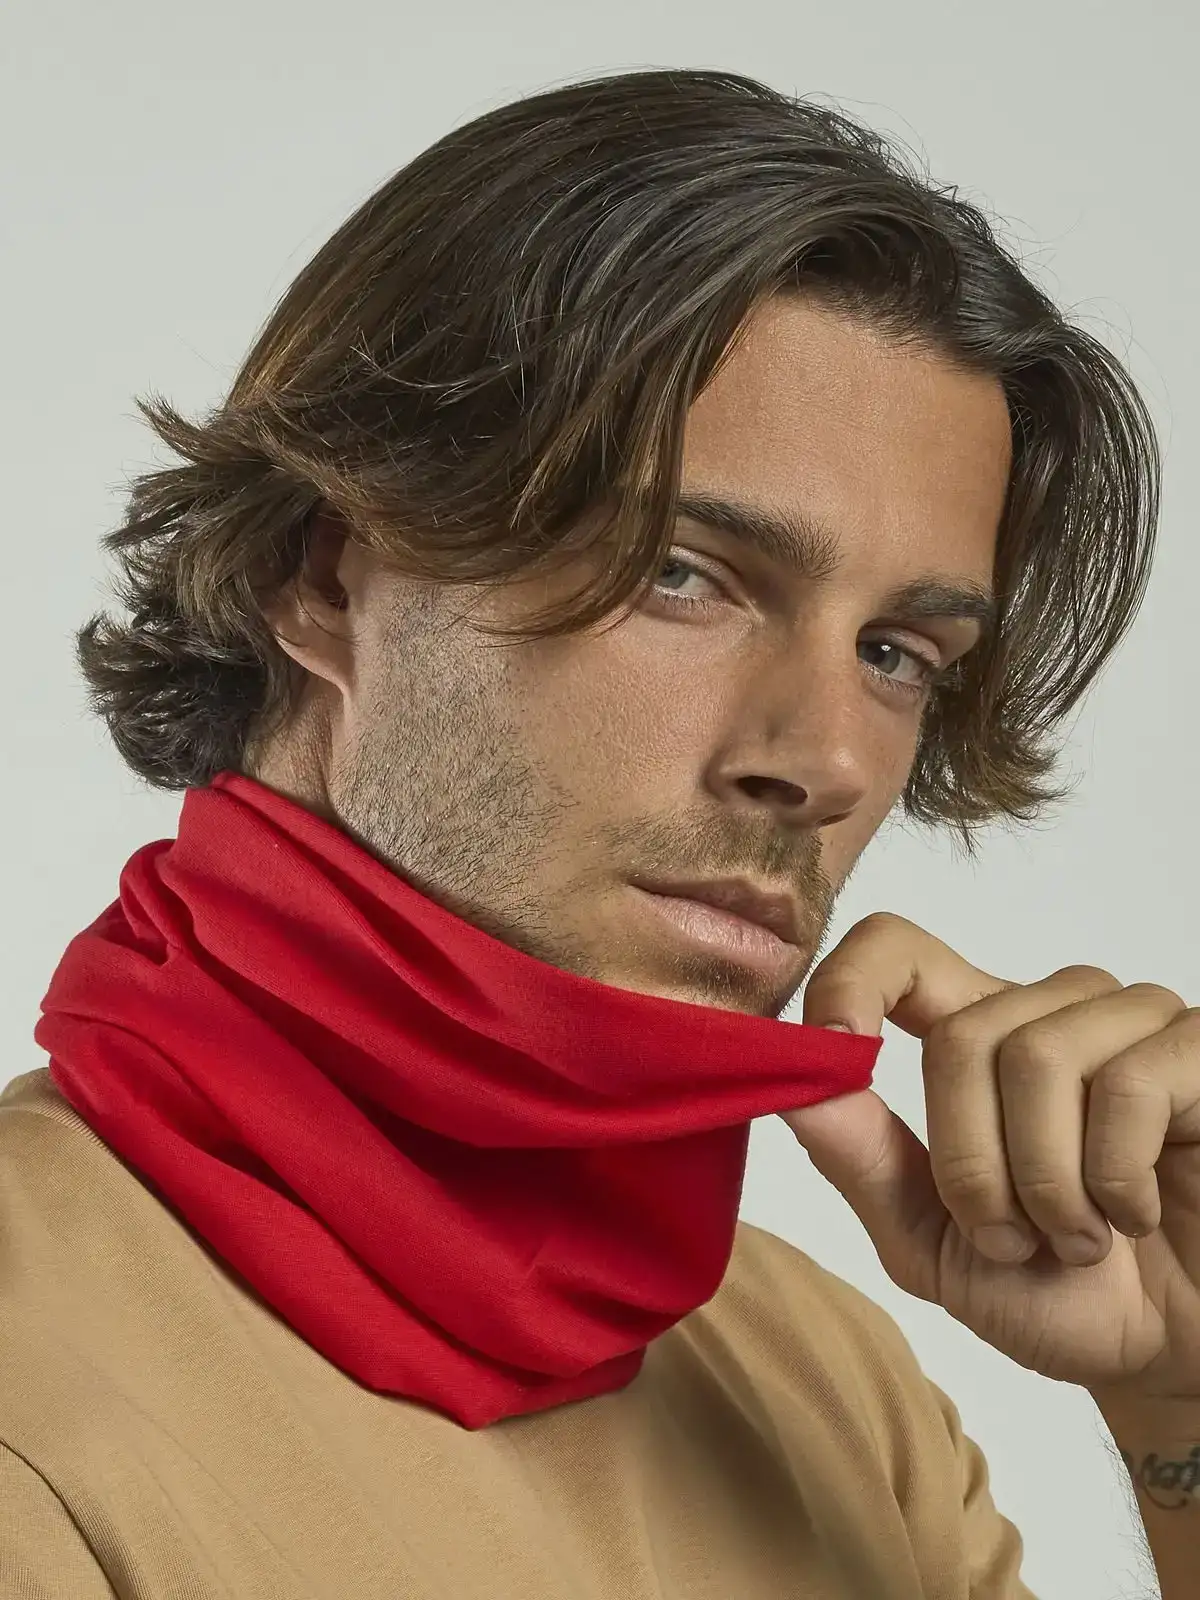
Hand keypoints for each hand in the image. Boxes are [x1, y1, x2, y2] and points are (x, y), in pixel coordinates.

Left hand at [781, 913, 1199, 1404]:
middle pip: (963, 1037)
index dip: (851, 982)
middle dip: (973, 1168)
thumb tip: (790, 1081)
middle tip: (1015, 1239)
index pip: (897, 948)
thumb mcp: (929, 1240)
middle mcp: (1054, 1010)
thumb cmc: (1054, 1292)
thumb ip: (860, 1158)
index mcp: (978, 1036)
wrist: (1171, 1359)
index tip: (835, 1046)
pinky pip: (1130, 1086)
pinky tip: (1136, 1215)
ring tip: (1079, 1237)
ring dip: (1047, 1184)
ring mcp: (1135, 1021)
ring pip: (1039, 1057)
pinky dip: (1116, 1180)